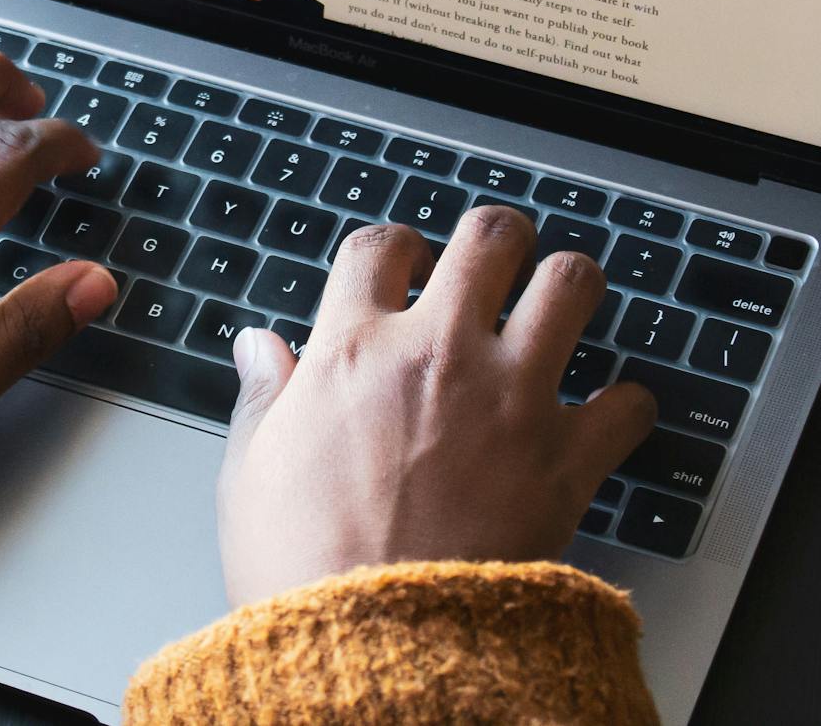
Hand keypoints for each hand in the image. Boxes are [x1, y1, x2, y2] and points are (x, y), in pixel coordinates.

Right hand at [216, 208, 657, 606]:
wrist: (377, 640)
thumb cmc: (303, 565)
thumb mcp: (250, 472)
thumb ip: (262, 397)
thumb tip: (257, 346)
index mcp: (351, 351)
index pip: (378, 247)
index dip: (392, 246)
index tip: (400, 265)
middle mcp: (437, 354)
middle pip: (488, 238)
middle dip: (494, 238)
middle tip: (494, 258)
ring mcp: (510, 397)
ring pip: (571, 286)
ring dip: (567, 287)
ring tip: (558, 302)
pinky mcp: (567, 456)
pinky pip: (628, 401)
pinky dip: (624, 404)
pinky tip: (605, 413)